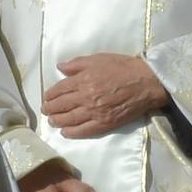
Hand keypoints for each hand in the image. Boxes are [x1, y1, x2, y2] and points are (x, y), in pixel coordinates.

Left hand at [42, 54, 168, 137]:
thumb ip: (76, 64)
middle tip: (45, 111)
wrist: (146, 82)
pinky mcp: (105, 123)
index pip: (59, 90)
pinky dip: (72, 133)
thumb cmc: (122, 67)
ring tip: (52, 121)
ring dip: (57, 121)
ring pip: (69, 119)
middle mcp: (86, 97)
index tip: (46, 98)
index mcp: (83, 80)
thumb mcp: (97, 58)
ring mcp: (95, 112)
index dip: (50, 95)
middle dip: (50, 109)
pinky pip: (85, 130)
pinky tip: (65, 133)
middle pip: (61, 106)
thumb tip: (59, 67)